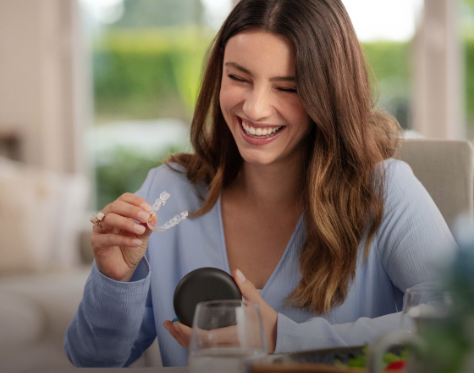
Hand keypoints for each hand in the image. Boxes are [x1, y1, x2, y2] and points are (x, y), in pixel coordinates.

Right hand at [91, 193, 156, 281]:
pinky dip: (124, 240)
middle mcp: (106, 217)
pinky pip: (109, 238)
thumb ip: (147, 225)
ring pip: (109, 219)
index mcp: (118, 211)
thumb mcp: (143, 234)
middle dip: (132, 210)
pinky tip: (136, 242)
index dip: (136, 201)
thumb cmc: (131, 246)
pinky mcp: (96, 243)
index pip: (124, 198)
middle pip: (115, 206)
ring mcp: (99, 229)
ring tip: (141, 230)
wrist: (123, 267)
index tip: (149, 209)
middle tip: (145, 217)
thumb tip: (154, 215)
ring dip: (127, 223)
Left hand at [163, 269, 277, 352]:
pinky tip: (186, 337)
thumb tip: (237, 272)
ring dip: (183, 341)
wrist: (281, 341)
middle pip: (198, 347)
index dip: (188, 331)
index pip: (207, 338)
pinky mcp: (227, 356)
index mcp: (237, 335)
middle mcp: (230, 349)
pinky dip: (193, 346)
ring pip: (200, 352)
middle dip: (180, 336)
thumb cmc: (270, 324)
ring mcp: (228, 355)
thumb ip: (247, 289)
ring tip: (172, 330)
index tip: (176, 322)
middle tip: (168, 324)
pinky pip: (206, 354)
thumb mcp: (260, 304)